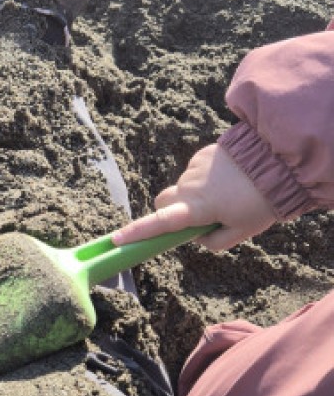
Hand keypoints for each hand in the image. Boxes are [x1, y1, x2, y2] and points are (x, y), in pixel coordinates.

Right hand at [112, 143, 277, 251]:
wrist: (277, 161)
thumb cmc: (259, 202)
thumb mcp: (241, 232)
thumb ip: (214, 241)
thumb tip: (198, 236)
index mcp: (196, 209)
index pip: (158, 223)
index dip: (136, 233)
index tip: (116, 240)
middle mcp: (188, 187)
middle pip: (163, 201)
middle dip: (170, 210)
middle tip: (198, 218)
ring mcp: (193, 168)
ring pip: (183, 187)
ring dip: (195, 195)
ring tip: (228, 195)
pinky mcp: (202, 154)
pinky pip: (195, 171)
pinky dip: (206, 179)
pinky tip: (229, 179)